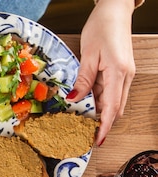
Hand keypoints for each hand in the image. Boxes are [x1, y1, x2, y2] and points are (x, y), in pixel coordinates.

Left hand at [67, 0, 135, 144]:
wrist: (115, 10)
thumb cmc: (102, 26)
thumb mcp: (88, 55)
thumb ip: (83, 80)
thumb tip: (75, 100)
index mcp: (118, 73)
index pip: (112, 108)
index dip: (104, 127)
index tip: (97, 141)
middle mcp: (125, 76)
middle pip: (115, 109)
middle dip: (101, 124)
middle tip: (84, 135)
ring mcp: (124, 74)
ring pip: (113, 102)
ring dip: (100, 113)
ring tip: (82, 124)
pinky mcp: (120, 72)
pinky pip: (111, 93)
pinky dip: (100, 102)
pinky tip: (87, 106)